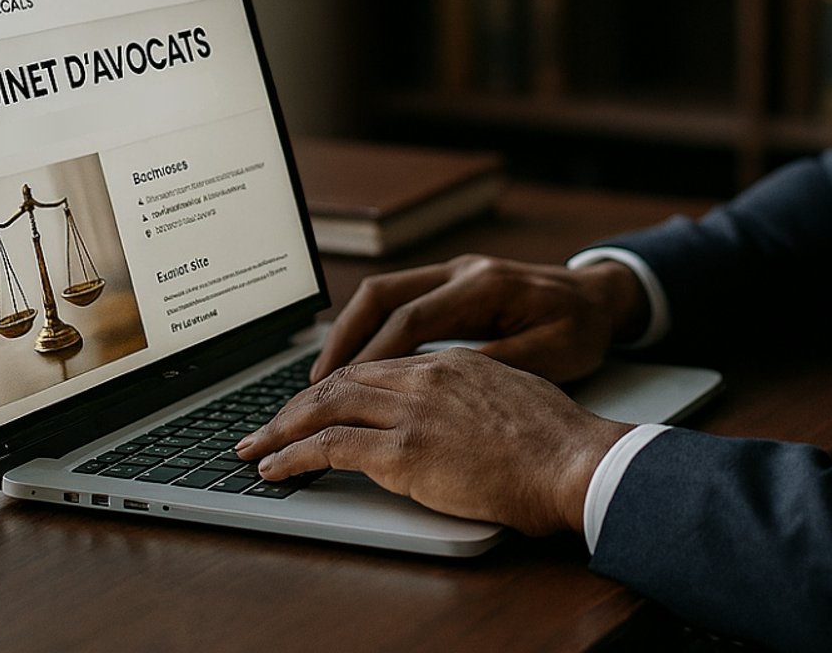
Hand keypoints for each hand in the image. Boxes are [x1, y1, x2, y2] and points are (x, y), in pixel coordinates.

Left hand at [236, 348, 631, 534]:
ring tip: (255, 449)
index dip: (337, 385)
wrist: (576, 461)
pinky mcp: (405, 451)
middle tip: (267, 425)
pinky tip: (275, 469)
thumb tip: (456, 419)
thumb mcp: (514, 398)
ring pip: (325, 407)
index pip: (377, 365)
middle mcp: (426, 376)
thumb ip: (475, 398)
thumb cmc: (559, 443)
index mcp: (452, 363)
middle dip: (296, 404)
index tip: (314, 403)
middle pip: (342, 380)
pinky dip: (293, 457)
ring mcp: (413, 410)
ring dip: (281, 429)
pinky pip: (330, 447)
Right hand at [309, 253, 647, 384]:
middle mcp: (462, 271)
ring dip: (350, 333)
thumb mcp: (551, 355)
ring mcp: (456, 272)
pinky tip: (359, 364)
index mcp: (484, 286)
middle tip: (314, 386)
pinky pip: (399, 301)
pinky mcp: (454, 283)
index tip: (343, 393)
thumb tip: (439, 386)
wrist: (604, 297)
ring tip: (324, 379)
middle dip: (343, 340)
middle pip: (382, 296)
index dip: (373, 357)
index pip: (411, 319)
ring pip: (383, 294)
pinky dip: (372, 330)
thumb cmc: (583, 328)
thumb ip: (496, 365)